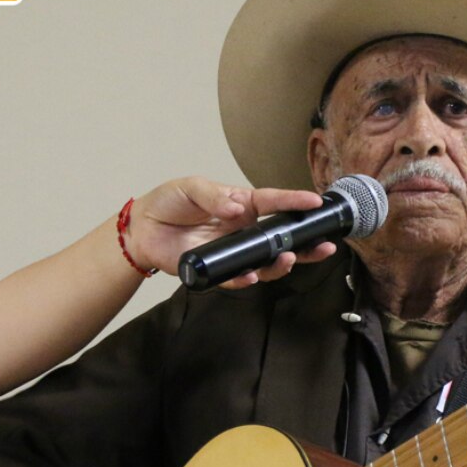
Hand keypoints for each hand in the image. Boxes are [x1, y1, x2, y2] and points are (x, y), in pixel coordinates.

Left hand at [125, 177, 336, 287]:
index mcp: (242, 205)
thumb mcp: (191, 187)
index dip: (296, 202)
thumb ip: (214, 196)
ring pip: (266, 263)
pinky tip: (252, 275)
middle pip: (281, 240)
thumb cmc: (169, 202)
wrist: (141, 229)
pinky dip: (246, 279)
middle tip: (324, 246)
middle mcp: (243, 230)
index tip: (316, 202)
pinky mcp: (217, 271)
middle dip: (305, 245)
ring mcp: (233, 252)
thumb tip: (236, 209)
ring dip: (281, 264)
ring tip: (289, 259)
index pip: (274, 202)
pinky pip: (237, 278)